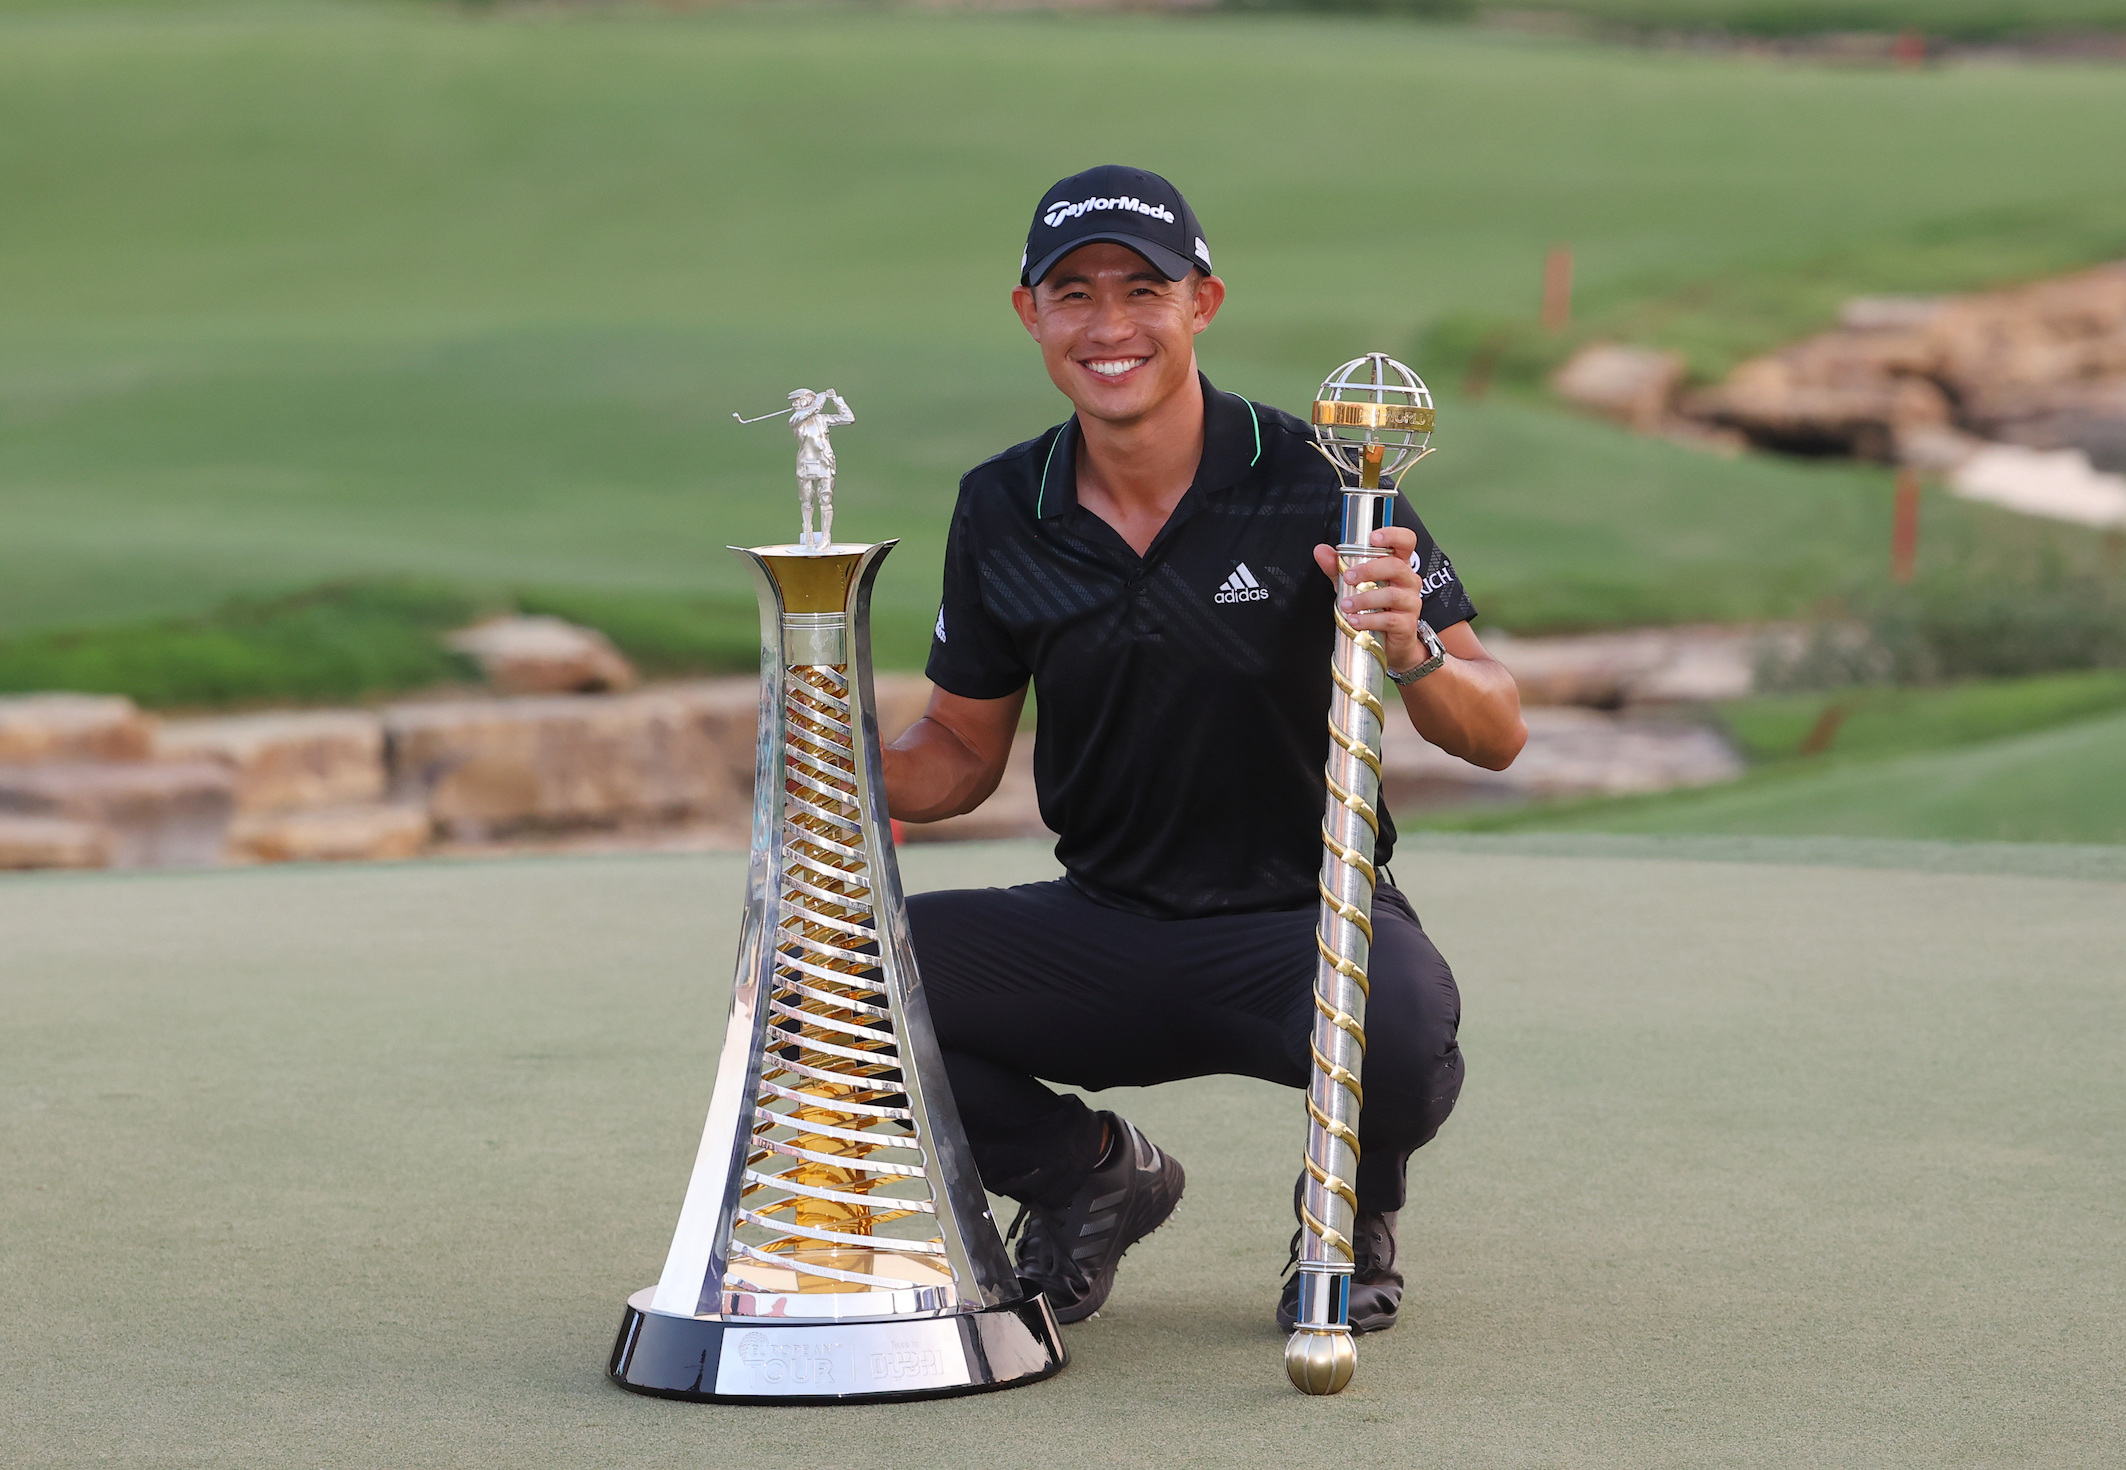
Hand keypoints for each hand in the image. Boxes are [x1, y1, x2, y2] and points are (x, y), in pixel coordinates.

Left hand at [1312, 526, 1428, 672]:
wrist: (1389, 643)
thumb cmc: (1374, 607)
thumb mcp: (1352, 584)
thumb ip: (1337, 567)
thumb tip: (1320, 550)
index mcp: (1398, 564)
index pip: (1406, 541)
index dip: (1393, 535)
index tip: (1373, 538)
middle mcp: (1408, 580)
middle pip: (1396, 566)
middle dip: (1370, 569)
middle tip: (1348, 577)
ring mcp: (1410, 602)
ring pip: (1392, 594)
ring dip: (1365, 599)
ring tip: (1346, 605)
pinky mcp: (1407, 624)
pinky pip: (1389, 619)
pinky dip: (1369, 620)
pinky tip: (1354, 621)